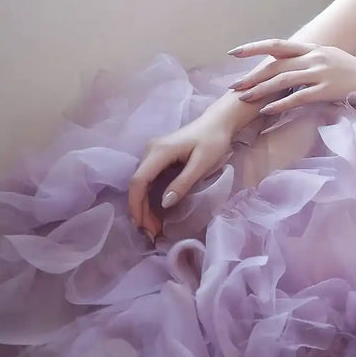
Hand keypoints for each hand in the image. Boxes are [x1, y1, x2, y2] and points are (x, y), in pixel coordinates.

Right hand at [128, 118, 234, 239]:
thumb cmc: (213, 141)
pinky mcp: (157, 158)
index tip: (143, 226)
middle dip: (141, 212)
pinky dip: (149, 199)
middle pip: (137, 185)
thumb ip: (183, 183)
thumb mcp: (202, 163)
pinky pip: (149, 181)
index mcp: (158, 151)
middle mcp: (150, 151)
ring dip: (144, 208)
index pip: (139, 181)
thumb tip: (164, 203)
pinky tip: (155, 214)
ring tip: (153, 228)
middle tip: (151, 234)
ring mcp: (152, 154)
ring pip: (141, 185)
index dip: (137, 206)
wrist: (218, 122)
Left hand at [227, 38, 355, 114]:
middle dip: (252, 75)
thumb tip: (288, 64)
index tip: (234, 53)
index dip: (254, 48)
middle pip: (276, 64)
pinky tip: (266, 111)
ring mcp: (320, 73)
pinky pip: (298, 98)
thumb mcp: (329, 57)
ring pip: (283, 80)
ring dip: (260, 90)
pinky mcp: (326, 90)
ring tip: (244, 98)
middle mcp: (314, 57)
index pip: (277, 45)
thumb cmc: (352, 71)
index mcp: (312, 48)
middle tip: (233, 85)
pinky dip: (280, 104)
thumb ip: (308, 59)